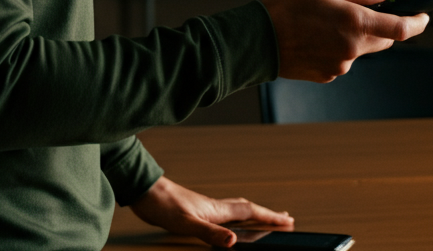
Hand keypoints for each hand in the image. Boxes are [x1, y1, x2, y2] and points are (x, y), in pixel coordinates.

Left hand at [130, 175, 293, 246]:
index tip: (288, 220)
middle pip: (248, 209)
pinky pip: (224, 215)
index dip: (269, 216)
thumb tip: (233, 240)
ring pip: (237, 211)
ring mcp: (206, 209)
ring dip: (253, 214)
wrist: (145, 191)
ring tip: (264, 218)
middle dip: (267, 214)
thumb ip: (210, 232)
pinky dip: (235, 219)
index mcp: (217, 210)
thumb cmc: (163, 205)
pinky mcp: (196, 212)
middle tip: (285, 218)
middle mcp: (215, 207)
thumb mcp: (187, 223)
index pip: (250, 212)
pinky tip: (228, 224)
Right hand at [262, 0, 428, 82]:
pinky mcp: (329, 75)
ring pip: (361, 49)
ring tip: (325, 21)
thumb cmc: (287, 9)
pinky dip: (338, 47)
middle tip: (369, 11)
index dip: (417, 22)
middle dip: (383, 25)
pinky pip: (343, 59)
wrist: (258, 40)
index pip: (400, 28)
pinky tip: (316, 36)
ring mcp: (341, 65)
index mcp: (354, 22)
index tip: (424, 16)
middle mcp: (352, 48)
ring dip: (355, 35)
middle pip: (384, 39)